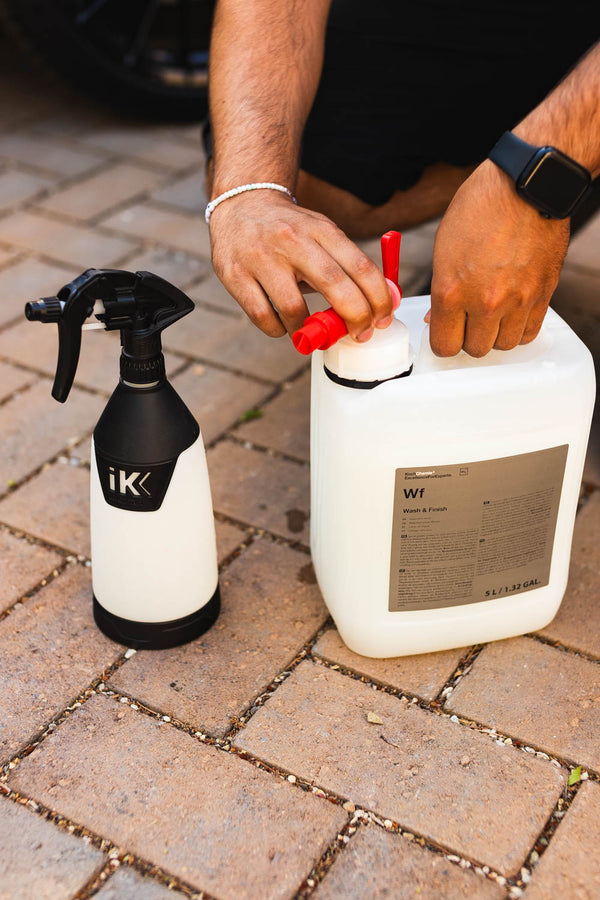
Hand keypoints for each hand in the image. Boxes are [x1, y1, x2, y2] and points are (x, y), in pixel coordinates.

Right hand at [208, 191, 393, 340]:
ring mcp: (260, 258)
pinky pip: (263, 317)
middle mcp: (291, 240)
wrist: (241, 204)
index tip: (383, 318)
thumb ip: (348, 264)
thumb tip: (381, 303)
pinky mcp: (234, 275)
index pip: (360, 266)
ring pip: (294, 309)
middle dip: (355, 317)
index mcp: (320, 229)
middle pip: (334, 286)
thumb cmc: (289, 229)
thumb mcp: (322, 232)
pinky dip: (279, 329)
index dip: (378, 298)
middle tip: (360, 334)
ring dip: (310, 329)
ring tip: (313, 331)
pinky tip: (283, 324)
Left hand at [428, 160, 569, 356]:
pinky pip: (529, 332)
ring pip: (503, 346)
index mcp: (452, 291)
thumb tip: (438, 316)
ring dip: (495, 335)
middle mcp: (485, 301)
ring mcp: (517, 301)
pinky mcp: (542, 295)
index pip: (444, 345)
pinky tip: (511, 314)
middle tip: (467, 320)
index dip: (443, 341)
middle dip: (468, 338)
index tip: (445, 334)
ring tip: (491, 316)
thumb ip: (442, 288)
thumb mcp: (444, 247)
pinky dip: (519, 329)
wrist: (526, 186)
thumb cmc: (482, 207)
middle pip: (474, 349)